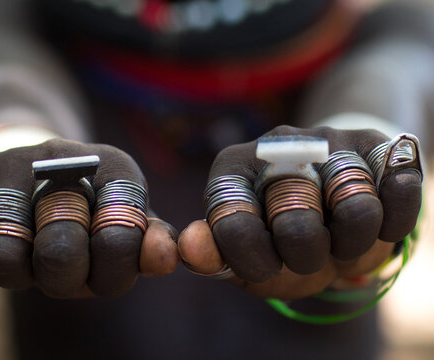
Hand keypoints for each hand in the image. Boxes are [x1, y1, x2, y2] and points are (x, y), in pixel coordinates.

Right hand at [0, 139, 178, 297]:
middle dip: (64, 276)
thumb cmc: (94, 209)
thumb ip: (151, 245)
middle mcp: (64, 155)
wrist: (44, 165)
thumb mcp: (129, 224)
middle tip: (66, 263)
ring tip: (30, 255)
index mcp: (117, 169)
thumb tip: (165, 258)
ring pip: (2, 254)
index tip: (103, 265)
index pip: (118, 242)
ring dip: (18, 271)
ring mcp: (13, 161)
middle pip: (58, 252)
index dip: (111, 272)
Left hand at [179, 126, 421, 299]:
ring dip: (350, 243)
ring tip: (339, 240)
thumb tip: (188, 248)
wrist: (329, 202)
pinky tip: (377, 222)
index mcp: (232, 170)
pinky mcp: (376, 145)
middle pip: (297, 222)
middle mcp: (278, 146)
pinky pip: (399, 189)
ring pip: (355, 207)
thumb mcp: (243, 253)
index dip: (254, 260)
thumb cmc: (278, 237)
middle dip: (305, 255)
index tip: (266, 266)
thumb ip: (213, 254)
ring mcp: (329, 141)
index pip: (235, 224)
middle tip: (306, 253)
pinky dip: (393, 220)